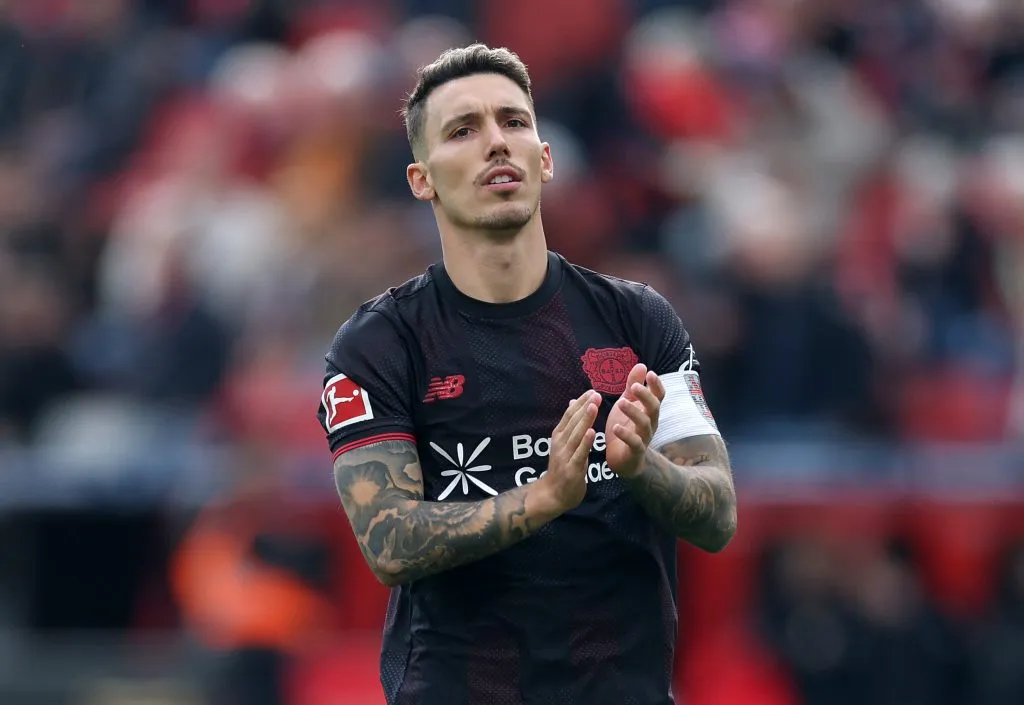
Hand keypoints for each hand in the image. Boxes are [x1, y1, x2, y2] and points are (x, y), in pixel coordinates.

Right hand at [536, 390, 600, 512]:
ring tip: (593, 406)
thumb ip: (570, 425)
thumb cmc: (562, 467)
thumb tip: (573, 402)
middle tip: (595, 394)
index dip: (580, 402)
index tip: (591, 391)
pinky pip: (579, 453)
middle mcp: (560, 443)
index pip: (569, 415)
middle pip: (573, 422)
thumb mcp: (564, 444)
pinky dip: (585, 442)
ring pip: (576, 434)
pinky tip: (591, 432)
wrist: (553, 495)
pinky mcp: (571, 469)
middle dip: (584, 407)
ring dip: (585, 420)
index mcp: (559, 436)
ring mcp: (565, 456)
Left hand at [605, 364, 665, 478]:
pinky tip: (615, 427)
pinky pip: (634, 443)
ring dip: (633, 412)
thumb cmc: (626, 427)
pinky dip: (625, 435)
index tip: (650, 373)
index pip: (658, 396)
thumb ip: (633, 385)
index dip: (656, 385)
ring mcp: (644, 437)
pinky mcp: (635, 451)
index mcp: (648, 410)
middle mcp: (650, 423)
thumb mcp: (627, 404)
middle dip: (645, 396)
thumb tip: (641, 364)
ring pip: (644, 424)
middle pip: (654, 408)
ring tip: (620, 403)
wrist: (623, 460)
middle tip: (633, 387)